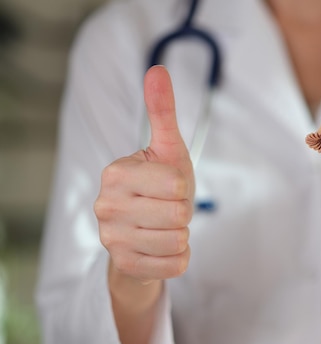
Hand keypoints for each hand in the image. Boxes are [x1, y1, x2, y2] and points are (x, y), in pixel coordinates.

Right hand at [94, 65, 194, 283]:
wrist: (143, 229)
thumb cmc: (159, 184)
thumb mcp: (165, 148)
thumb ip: (162, 111)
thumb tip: (157, 70)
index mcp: (115, 173)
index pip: (176, 183)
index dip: (182, 186)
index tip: (168, 186)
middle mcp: (106, 206)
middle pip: (179, 214)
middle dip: (183, 211)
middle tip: (167, 207)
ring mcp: (112, 239)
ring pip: (178, 240)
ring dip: (180, 234)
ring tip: (164, 225)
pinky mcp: (126, 266)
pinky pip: (177, 264)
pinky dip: (179, 256)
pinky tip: (162, 246)